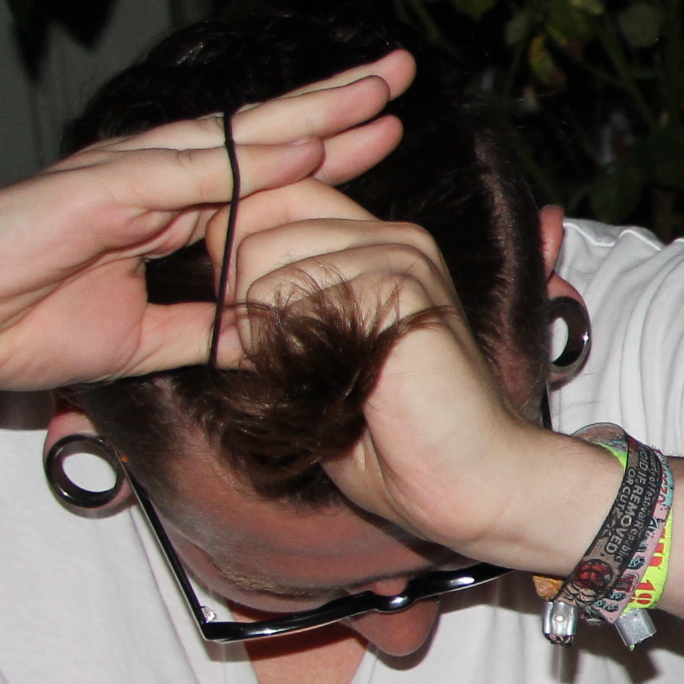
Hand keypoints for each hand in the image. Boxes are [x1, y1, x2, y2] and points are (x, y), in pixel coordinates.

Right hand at [0, 54, 413, 392]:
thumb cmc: (10, 324)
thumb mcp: (141, 342)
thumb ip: (206, 331)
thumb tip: (271, 334)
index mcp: (165, 211)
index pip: (263, 173)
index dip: (328, 150)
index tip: (389, 133)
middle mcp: (154, 180)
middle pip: (264, 136)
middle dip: (337, 106)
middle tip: (403, 74)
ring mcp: (128, 178)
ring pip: (237, 137)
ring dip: (309, 112)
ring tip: (375, 86)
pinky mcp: (98, 190)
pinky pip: (188, 170)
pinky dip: (247, 157)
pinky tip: (302, 139)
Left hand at [212, 180, 614, 569]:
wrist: (469, 483)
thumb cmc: (398, 442)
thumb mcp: (324, 364)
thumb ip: (281, 317)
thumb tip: (215, 297)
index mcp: (381, 247)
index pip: (275, 201)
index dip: (237, 256)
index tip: (251, 326)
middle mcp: (393, 239)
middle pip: (254, 226)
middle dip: (236, 300)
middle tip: (273, 364)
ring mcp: (399, 257)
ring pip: (261, 260)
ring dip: (259, 332)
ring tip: (308, 380)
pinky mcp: (398, 285)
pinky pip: (288, 297)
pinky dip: (283, 351)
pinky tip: (327, 385)